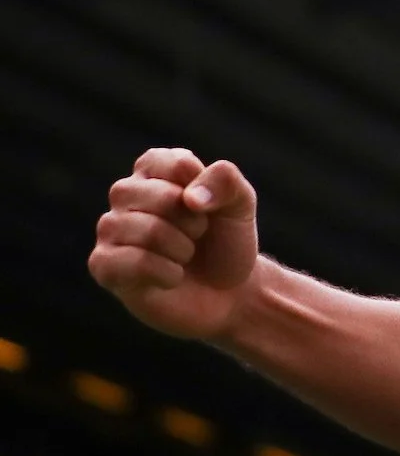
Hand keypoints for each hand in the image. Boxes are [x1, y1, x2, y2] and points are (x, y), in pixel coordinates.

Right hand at [89, 149, 262, 341]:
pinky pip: (132, 262)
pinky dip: (167, 273)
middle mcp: (125, 194)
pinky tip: (173, 276)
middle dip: (194, 222)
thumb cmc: (226, 241)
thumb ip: (227, 182)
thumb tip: (190, 198)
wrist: (227, 292)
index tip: (209, 206)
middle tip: (198, 235)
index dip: (202, 189)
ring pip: (145, 230)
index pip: (173, 162)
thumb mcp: (241, 205)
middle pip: (158, 197)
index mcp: (154, 169)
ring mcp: (110, 229)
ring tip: (185, 255)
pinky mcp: (104, 265)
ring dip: (182, 248)